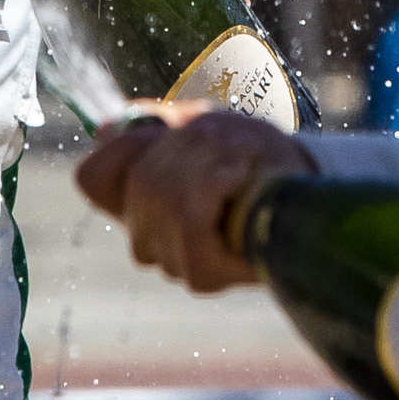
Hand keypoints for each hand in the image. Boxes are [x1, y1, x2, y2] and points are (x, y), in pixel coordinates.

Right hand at [73, 103, 314, 292]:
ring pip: (164, 200)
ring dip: (205, 167)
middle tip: (225, 137)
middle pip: (139, 181)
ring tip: (238, 157)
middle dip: (185, 150)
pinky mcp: (201, 275)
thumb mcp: (209, 125)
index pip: (93, 176)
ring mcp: (170, 257)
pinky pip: (187, 228)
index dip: (118, 148)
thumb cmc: (257, 157)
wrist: (305, 191)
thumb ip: (156, 124)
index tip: (161, 129)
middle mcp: (144, 231)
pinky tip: (236, 181)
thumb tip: (105, 128)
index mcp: (138, 192)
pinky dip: (213, 191)